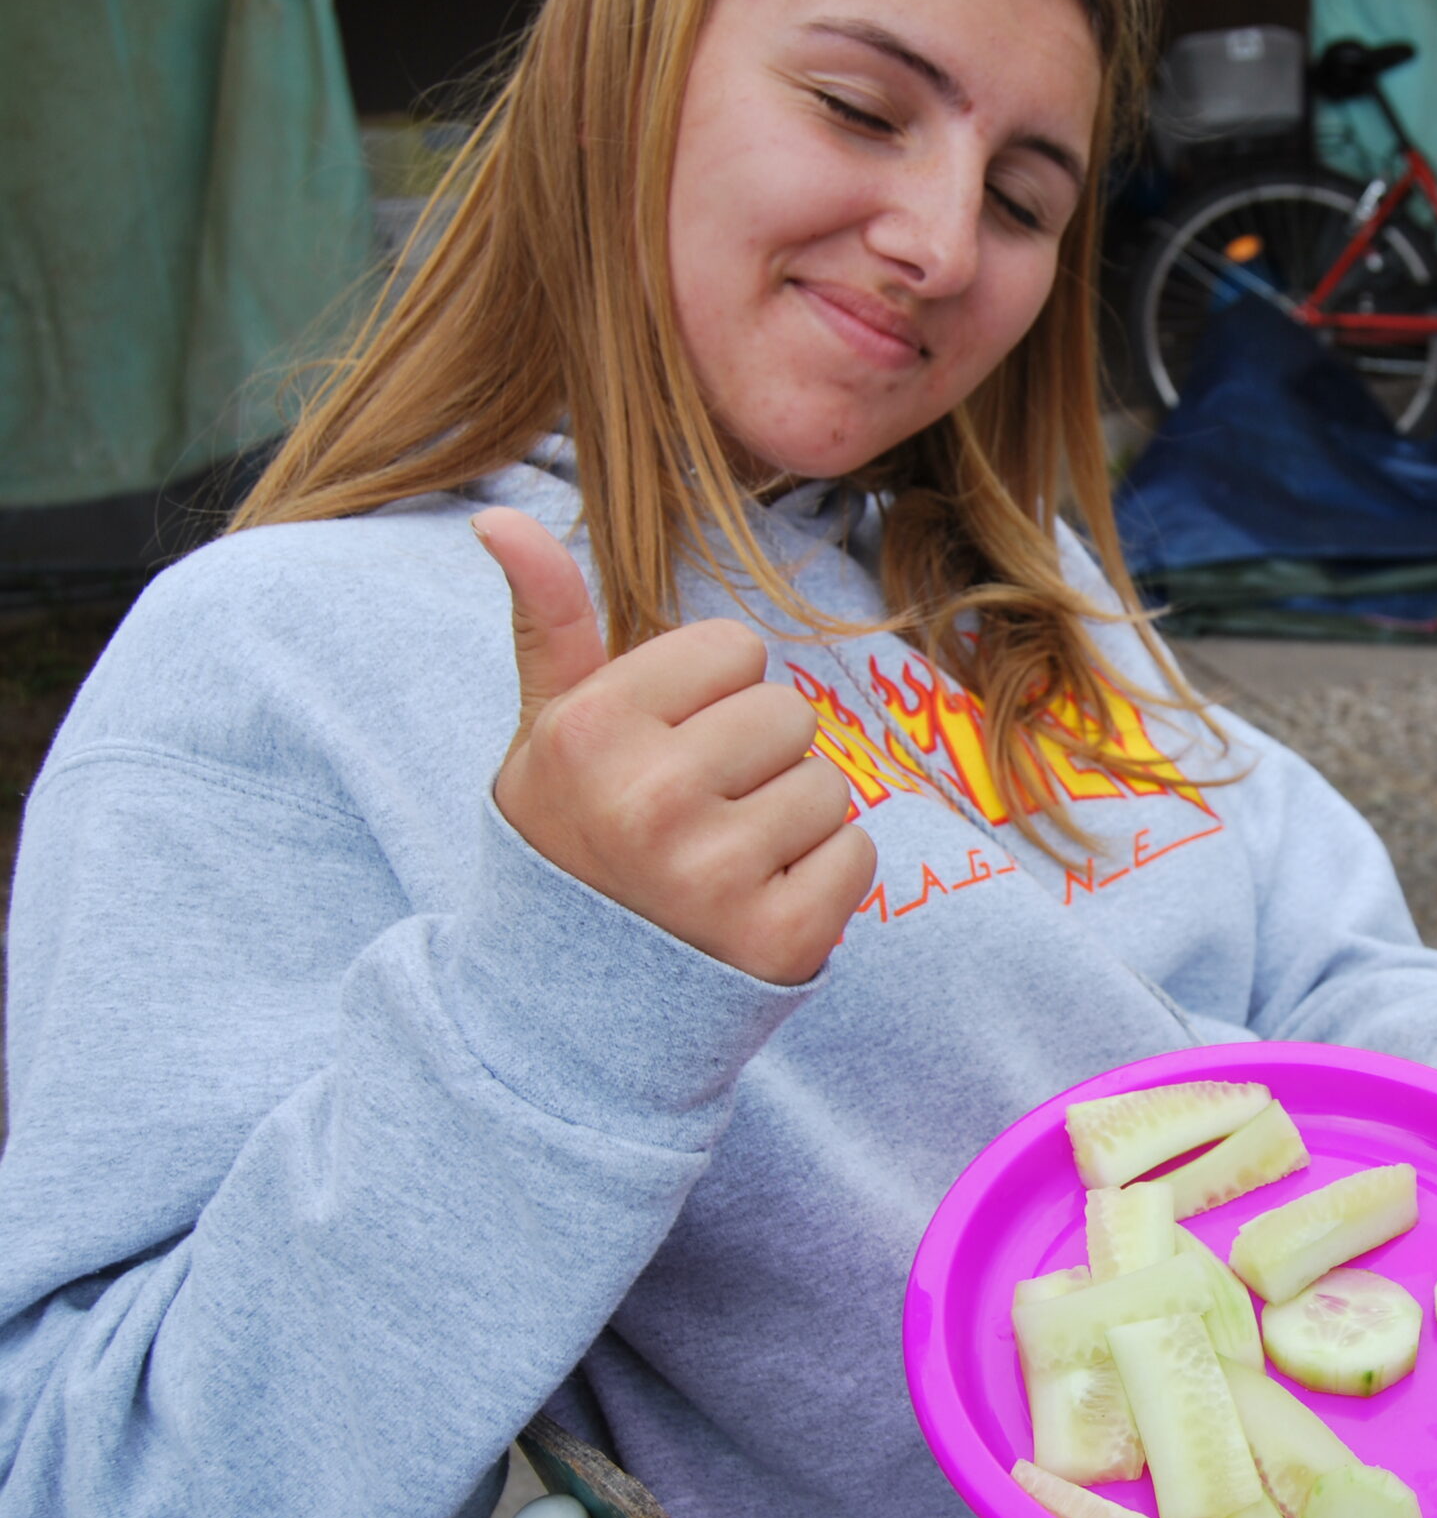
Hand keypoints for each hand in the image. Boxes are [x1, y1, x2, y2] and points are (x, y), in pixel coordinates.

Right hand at [475, 506, 875, 984]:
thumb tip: (500, 513)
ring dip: (791, 821)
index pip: (733, 649)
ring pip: (829, 785)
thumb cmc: (575, 839)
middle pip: (789, 714)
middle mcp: (650, 800)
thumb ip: (547, 620)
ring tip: (721, 861)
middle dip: (756, 759)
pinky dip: (821, 879)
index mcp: (591, 731)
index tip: (665, 750)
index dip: (710, 697)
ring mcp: (717, 874)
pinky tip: (753, 904)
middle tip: (696, 815)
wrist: (570, 1004)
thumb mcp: (548, 731)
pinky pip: (856, 854)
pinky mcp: (782, 936)